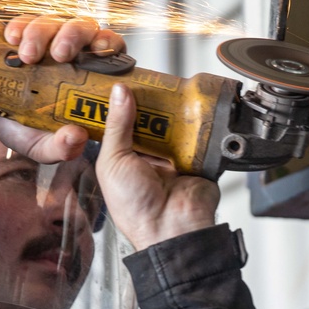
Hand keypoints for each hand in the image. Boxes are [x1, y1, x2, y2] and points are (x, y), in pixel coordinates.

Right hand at [0, 15, 126, 163]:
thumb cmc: (30, 130)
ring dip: (41, 33)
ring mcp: (48, 40)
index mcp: (90, 75)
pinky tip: (12, 38)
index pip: (110, 48)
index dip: (108, 44)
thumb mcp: (47, 146)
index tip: (99, 50)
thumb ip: (64, 147)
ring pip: (53, 21)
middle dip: (72, 36)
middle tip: (58, 55)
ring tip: (27, 56)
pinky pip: (24, 20)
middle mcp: (73, 52)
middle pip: (83, 28)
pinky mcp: (22, 35)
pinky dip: (19, 26)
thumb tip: (77, 137)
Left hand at [96, 84, 219, 250]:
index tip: (119, 82)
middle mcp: (146, 156)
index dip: (118, 104)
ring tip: (167, 92)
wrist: (172, 227)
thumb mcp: (113, 162)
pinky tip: (188, 108)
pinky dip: (193, 121)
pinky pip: (195, 131)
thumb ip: (117, 126)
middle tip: (146, 82)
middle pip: (147, 119)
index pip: (119, 123)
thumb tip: (119, 94)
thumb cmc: (135, 208)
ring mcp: (171, 155)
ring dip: (170, 110)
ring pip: (171, 122)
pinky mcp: (194, 155)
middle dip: (147, 103)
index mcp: (121, 159)